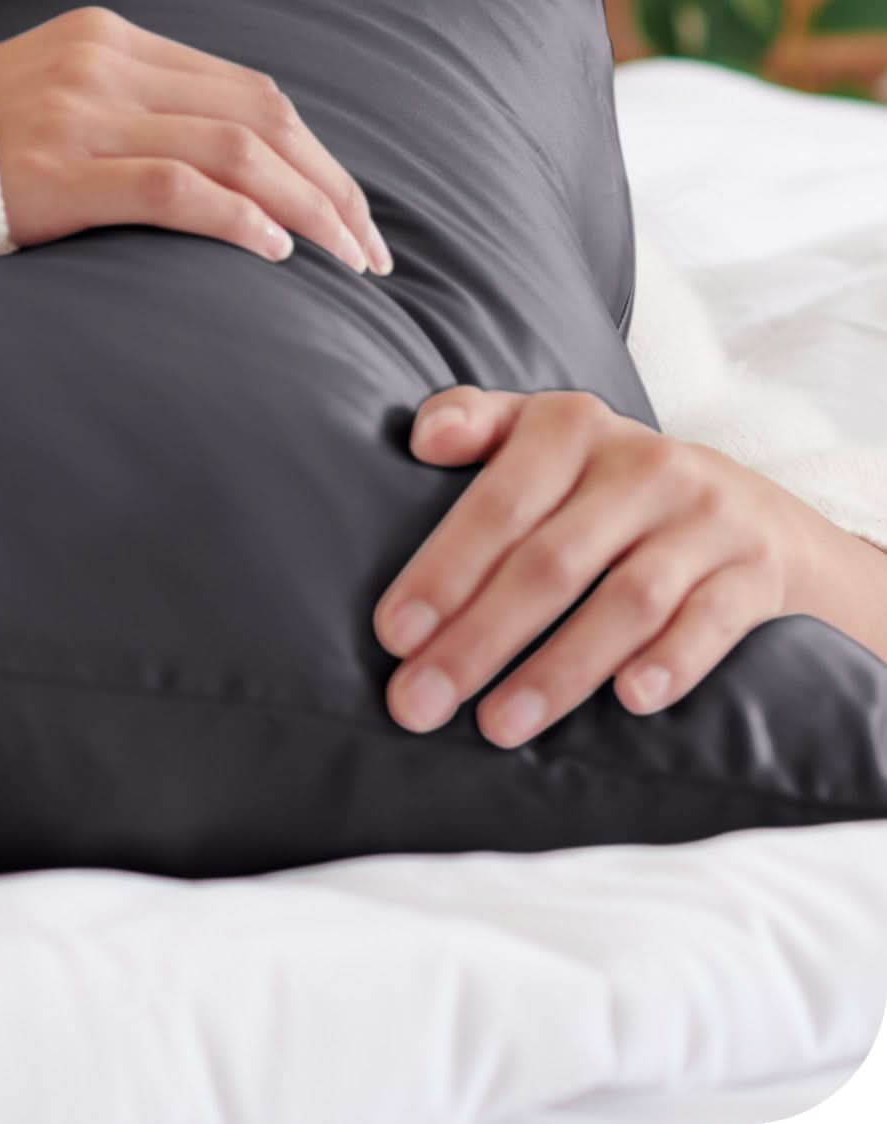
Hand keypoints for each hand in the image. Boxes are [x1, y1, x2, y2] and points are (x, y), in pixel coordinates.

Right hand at [0, 5, 390, 274]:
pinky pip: (175, 188)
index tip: (350, 208)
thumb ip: (130, 110)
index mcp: (108, 38)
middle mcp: (102, 64)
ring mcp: (78, 114)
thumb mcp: (54, 100)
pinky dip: (237, 219)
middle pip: (258, 116)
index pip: (248, 88)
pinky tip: (272, 254)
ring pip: (233, 150)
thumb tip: (228, 162)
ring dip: (306, 209)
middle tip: (369, 250)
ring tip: (343, 260)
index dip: (315, 151)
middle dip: (329, 185)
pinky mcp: (57, 171)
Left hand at [372, 384, 835, 744]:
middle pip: (550, 563)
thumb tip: (423, 439)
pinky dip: (670, 662)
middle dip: (478, 640)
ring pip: (626, 602)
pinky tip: (629, 702)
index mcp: (571, 426)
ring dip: (558, 670)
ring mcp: (705, 520)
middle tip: (420, 703)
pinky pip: (711, 622)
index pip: (497, 504)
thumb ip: (477, 421)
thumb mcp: (543, 433)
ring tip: (497, 726)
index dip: (443, 571)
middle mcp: (641, 466)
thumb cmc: (608, 480)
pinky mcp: (756, 573)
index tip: (393, 637)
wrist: (756, 510)